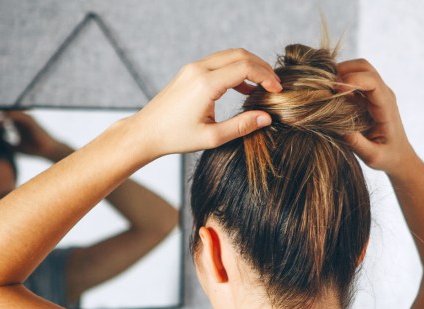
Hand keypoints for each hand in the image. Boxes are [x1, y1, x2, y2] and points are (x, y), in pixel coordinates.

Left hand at [0, 110, 67, 160]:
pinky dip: (10, 116)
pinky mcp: (31, 121)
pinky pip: (19, 115)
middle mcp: (22, 121)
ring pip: (12, 113)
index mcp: (18, 126)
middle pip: (7, 113)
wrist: (47, 151)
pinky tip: (3, 120)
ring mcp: (26, 120)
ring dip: (2, 114)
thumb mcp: (16, 148)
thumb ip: (7, 144)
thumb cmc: (34, 150)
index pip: (5, 119)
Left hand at [130, 48, 282, 157]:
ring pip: (229, 55)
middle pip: (240, 55)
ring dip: (249, 66)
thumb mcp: (212, 137)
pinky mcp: (189, 71)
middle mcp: (198, 70)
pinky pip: (218, 63)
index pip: (245, 68)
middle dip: (262, 67)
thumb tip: (267, 118)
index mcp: (205, 84)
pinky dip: (235, 70)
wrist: (146, 132)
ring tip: (264, 85)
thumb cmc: (176, 137)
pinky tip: (244, 88)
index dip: (266, 77)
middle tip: (275, 84)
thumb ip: (241, 126)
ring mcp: (192, 68)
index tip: (278, 90)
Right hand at [336, 59, 416, 175]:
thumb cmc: (387, 157)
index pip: (372, 81)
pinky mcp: (367, 96)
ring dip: (340, 74)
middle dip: (343, 70)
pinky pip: (353, 80)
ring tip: (325, 90)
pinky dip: (340, 81)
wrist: (399, 156)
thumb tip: (339, 128)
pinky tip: (329, 95)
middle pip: (364, 67)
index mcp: (386, 107)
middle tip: (325, 86)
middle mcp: (383, 94)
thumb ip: (357, 143)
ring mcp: (375, 93)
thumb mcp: (372, 156)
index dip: (352, 80)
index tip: (334, 90)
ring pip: (358, 69)